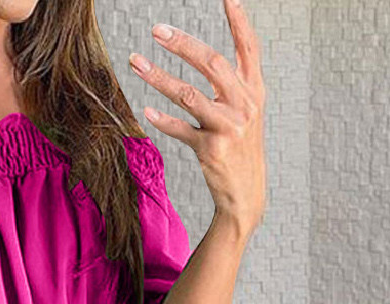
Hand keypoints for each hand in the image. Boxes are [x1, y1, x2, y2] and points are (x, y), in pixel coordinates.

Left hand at [128, 0, 266, 238]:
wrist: (246, 195)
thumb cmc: (241, 149)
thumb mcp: (246, 113)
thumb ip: (233, 83)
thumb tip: (207, 53)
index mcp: (254, 91)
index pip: (249, 49)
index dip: (239, 22)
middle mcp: (244, 106)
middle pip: (212, 63)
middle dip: (182, 44)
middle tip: (157, 30)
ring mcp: (228, 127)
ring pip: (189, 94)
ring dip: (158, 77)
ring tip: (135, 62)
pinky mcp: (211, 149)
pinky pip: (180, 129)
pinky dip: (162, 120)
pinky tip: (146, 111)